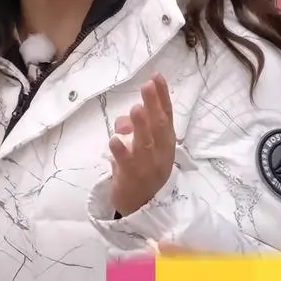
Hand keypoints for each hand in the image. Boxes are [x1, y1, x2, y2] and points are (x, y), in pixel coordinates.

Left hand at [108, 74, 175, 216]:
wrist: (140, 203)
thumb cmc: (144, 167)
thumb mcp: (147, 144)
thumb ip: (141, 124)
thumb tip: (136, 108)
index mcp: (166, 142)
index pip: (166, 116)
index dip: (163, 97)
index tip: (157, 76)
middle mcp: (160, 152)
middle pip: (158, 126)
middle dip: (154, 106)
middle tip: (147, 85)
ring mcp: (146, 165)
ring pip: (144, 144)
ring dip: (140, 127)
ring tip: (135, 109)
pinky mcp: (130, 176)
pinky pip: (125, 163)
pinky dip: (120, 151)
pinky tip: (114, 140)